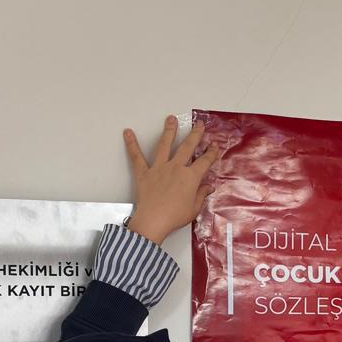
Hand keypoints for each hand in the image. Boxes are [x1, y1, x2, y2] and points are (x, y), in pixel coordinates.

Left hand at [123, 116, 219, 244]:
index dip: (211, 153)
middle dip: (195, 134)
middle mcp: (176, 168)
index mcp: (190, 177)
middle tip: (199, 125)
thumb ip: (201, 195)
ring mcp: (159, 168)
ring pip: (165, 145)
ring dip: (169, 131)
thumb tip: (208, 187)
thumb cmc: (174, 217)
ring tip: (171, 119)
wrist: (153, 221)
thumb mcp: (194, 208)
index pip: (205, 161)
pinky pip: (136, 157)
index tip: (214, 146)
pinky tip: (128, 133)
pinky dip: (131, 144)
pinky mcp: (144, 173)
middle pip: (188, 147)